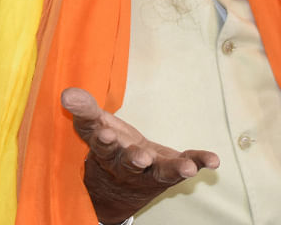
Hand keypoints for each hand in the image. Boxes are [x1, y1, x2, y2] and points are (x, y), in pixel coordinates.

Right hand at [61, 87, 218, 223]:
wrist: (118, 187)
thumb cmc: (108, 147)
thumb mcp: (93, 127)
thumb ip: (84, 110)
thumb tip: (67, 93)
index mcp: (105, 153)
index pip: (100, 145)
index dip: (102, 138)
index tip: (104, 131)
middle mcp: (127, 165)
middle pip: (129, 164)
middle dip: (134, 160)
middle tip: (139, 157)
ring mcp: (152, 170)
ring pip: (160, 171)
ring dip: (173, 169)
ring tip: (186, 169)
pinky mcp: (170, 169)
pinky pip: (186, 165)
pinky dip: (200, 162)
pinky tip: (213, 160)